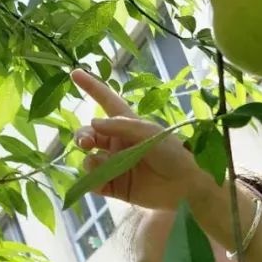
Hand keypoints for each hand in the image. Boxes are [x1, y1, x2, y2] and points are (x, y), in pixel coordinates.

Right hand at [71, 70, 215, 210]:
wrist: (186, 187)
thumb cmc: (173, 154)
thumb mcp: (149, 133)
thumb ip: (121, 126)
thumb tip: (93, 123)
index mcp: (128, 125)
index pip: (106, 102)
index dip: (92, 88)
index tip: (75, 73)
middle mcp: (119, 144)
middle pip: (90, 135)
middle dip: (82, 136)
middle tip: (86, 143)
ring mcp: (117, 166)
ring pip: (91, 160)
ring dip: (90, 161)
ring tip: (99, 165)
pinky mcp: (117, 187)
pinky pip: (96, 183)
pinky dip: (94, 183)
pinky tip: (99, 183)